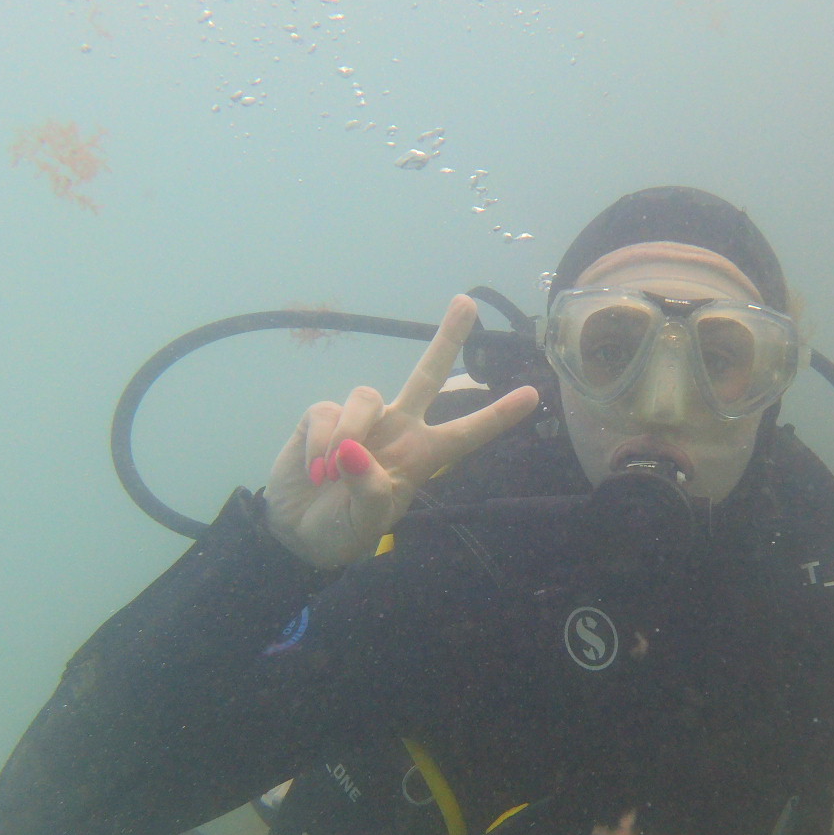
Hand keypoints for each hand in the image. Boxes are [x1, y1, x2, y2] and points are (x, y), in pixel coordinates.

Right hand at [264, 295, 538, 568]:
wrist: (299, 533)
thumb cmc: (344, 529)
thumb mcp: (366, 522)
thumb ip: (368, 489)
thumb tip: (353, 450)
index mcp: (422, 456)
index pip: (467, 433)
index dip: (498, 415)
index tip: (534, 394)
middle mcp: (398, 429)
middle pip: (428, 375)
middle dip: (447, 338)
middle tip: (467, 301)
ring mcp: (362, 420)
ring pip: (366, 395)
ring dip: (349, 433)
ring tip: (330, 475)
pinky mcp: (323, 416)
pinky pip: (327, 412)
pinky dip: (319, 443)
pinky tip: (314, 470)